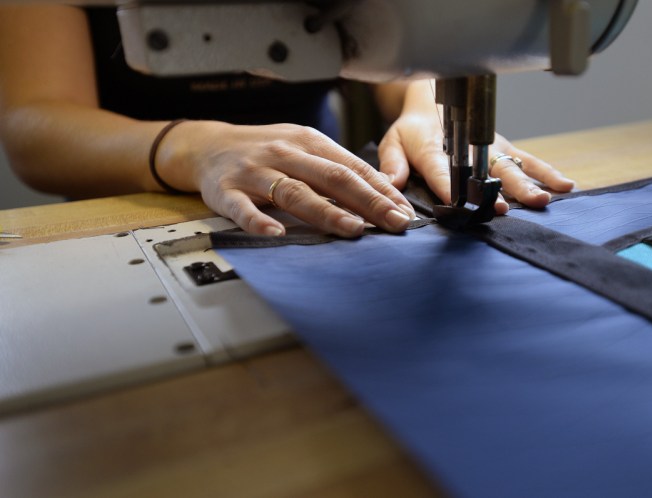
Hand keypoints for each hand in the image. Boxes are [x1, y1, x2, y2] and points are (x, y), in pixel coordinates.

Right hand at [157, 120, 414, 236]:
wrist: (208, 145)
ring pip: (294, 192)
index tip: (404, 211)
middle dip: (367, 202)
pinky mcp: (226, 191)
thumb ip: (338, 167)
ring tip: (352, 229)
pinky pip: (243, 208)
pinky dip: (259, 221)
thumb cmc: (265, 150)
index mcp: (308, 142)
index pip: (352, 167)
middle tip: (394, 223)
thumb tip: (383, 190)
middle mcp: (285, 154)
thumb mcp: (303, 148)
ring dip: (326, 212)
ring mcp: (255, 172)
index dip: (381, 190)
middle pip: (332, 178)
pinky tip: (276, 234)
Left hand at [378, 103, 574, 214]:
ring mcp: (489, 148)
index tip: (467, 202)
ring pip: (512, 166)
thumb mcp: (392, 142)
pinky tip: (565, 185)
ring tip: (546, 198)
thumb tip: (391, 184)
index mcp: (434, 149)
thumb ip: (392, 164)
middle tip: (513, 207)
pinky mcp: (503, 147)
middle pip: (487, 170)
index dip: (454, 187)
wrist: (431, 100)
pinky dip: (546, 172)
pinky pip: (527, 160)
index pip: (442, 171)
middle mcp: (468, 148)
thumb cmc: (411, 129)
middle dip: (502, 189)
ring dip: (529, 183)